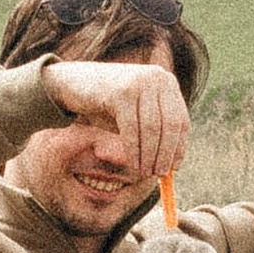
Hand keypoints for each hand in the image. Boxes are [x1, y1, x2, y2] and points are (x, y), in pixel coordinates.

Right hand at [42, 54, 189, 183]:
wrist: (72, 83)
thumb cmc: (106, 104)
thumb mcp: (136, 115)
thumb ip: (155, 133)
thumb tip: (172, 165)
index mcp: (165, 82)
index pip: (181, 120)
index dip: (179, 146)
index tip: (174, 168)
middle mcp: (157, 78)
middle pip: (170, 125)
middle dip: (165, 154)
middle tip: (159, 174)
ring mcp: (139, 83)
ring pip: (152, 129)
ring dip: (149, 155)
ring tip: (145, 172)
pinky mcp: (121, 92)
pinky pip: (132, 129)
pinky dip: (134, 151)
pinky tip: (133, 164)